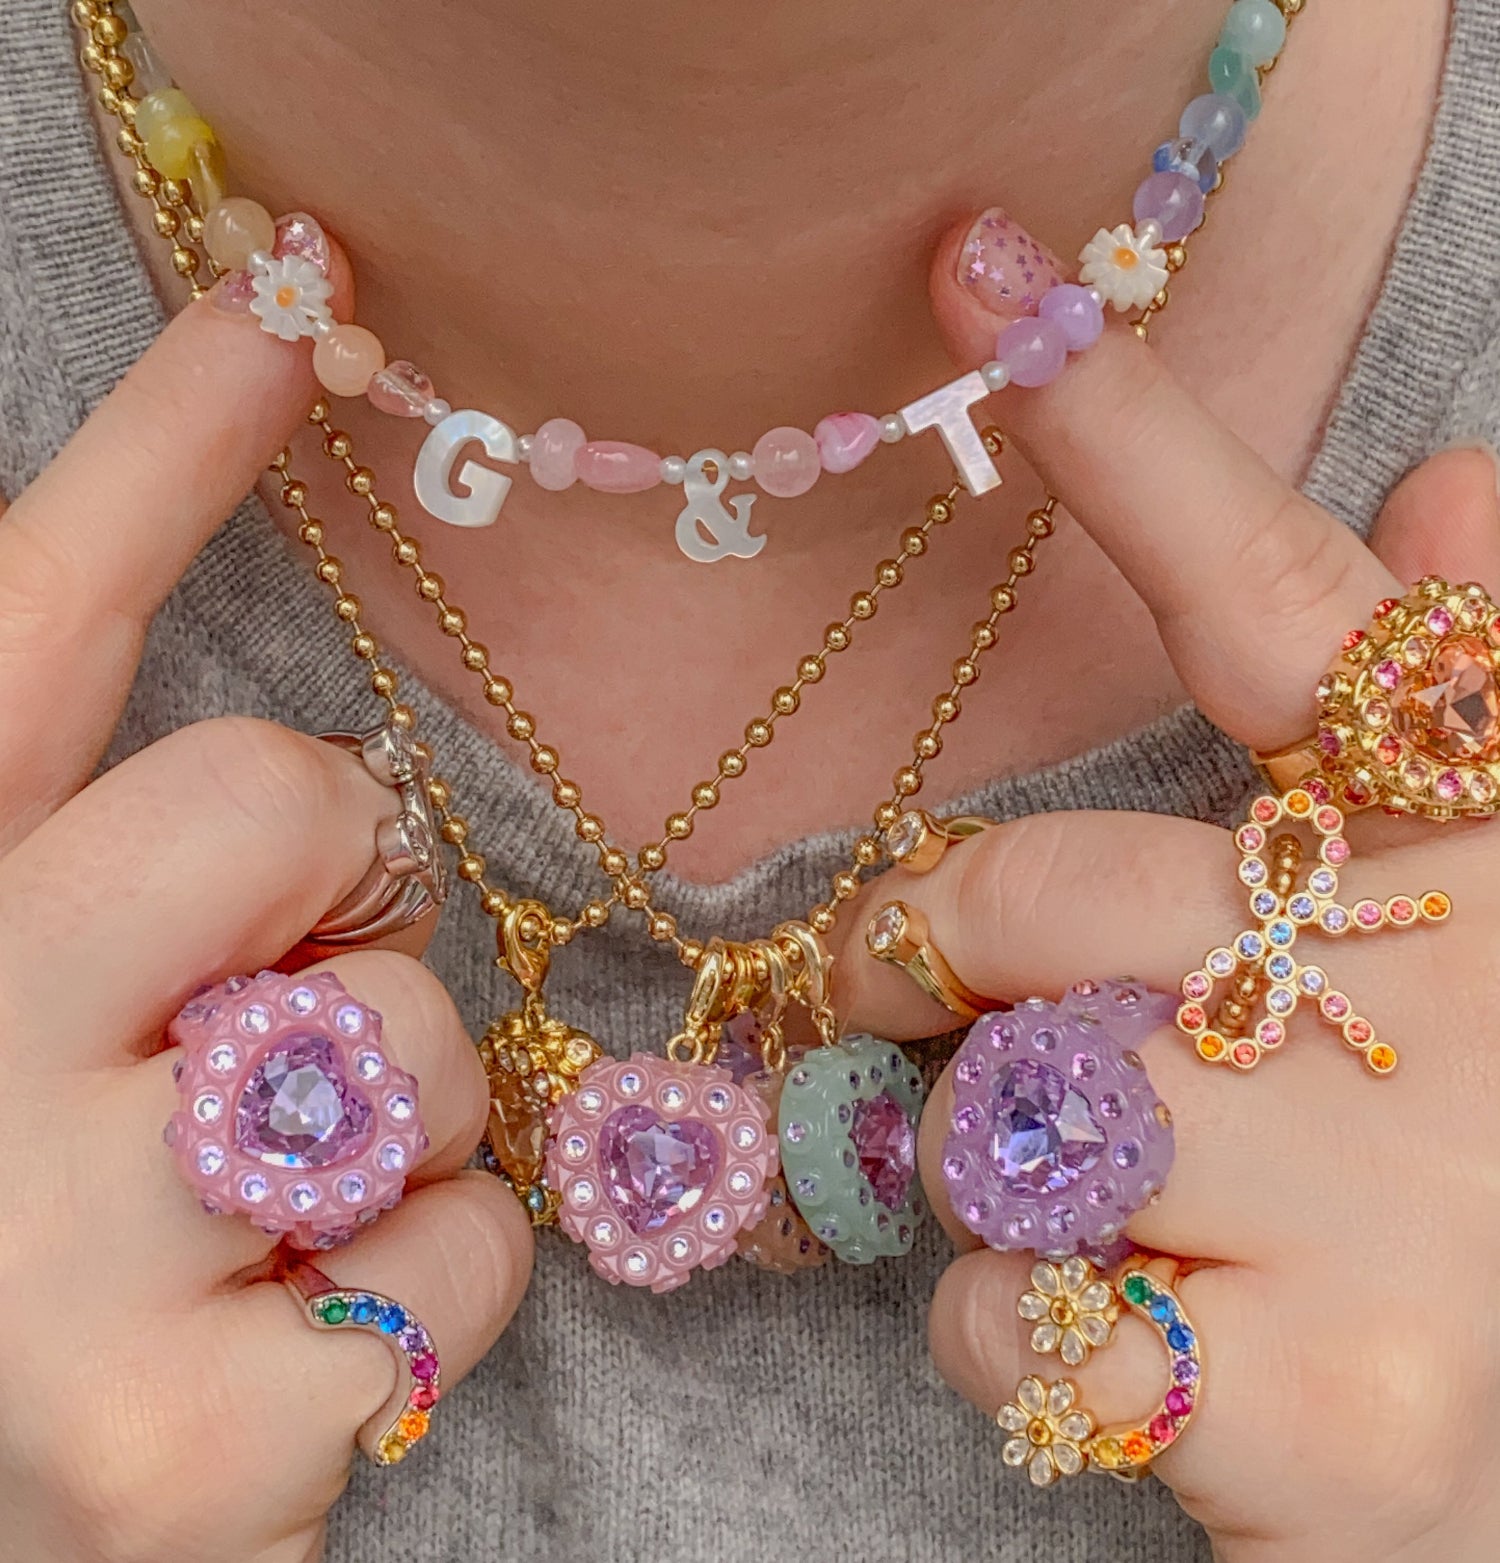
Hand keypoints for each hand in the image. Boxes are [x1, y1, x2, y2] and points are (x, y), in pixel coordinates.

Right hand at [0, 274, 529, 1562]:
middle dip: (336, 884)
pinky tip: (315, 1343)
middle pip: (273, 803)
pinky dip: (443, 1282)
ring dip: (408, 1111)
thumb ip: (145, 828)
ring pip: (411, 1043)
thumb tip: (287, 627)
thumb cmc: (53, 1238)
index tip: (293, 303)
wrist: (28, 1507)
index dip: (163, 446)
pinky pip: (465, 1252)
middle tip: (274, 997)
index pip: (29, 630)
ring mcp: (35, 1276)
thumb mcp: (70, 1005)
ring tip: (283, 1209)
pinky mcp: (167, 1454)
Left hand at [839, 211, 1499, 1561]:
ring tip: (1127, 1208)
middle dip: (941, 970)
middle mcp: (1444, 986)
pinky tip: (1153, 1341)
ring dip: (998, 1165)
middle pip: (1030, 900)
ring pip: (1003, 1116)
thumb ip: (1466, 716)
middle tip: (940, 1006)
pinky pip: (1018, 1312)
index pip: (1272, 594)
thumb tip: (1456, 488)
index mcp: (1473, 848)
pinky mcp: (1338, 1413)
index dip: (1119, 425)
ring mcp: (1395, 1206)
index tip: (976, 264)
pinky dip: (1020, 1330)